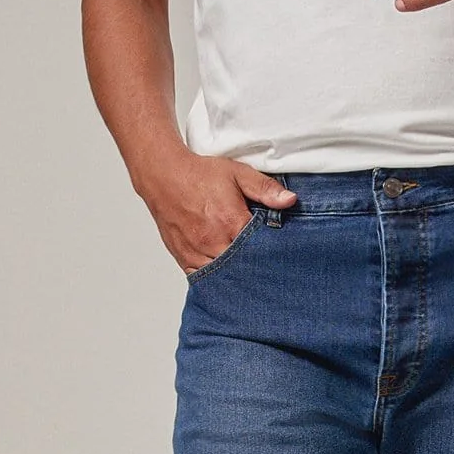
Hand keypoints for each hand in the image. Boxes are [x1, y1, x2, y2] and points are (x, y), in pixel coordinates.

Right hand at [136, 149, 296, 273]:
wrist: (163, 176)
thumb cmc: (199, 175)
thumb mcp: (237, 173)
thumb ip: (265, 188)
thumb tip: (290, 201)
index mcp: (230, 223)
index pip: (259, 250)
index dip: (271, 254)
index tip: (279, 256)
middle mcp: (213, 242)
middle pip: (242, 269)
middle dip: (254, 270)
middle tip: (266, 272)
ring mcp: (197, 253)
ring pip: (222, 278)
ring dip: (234, 278)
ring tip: (247, 277)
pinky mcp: (184, 258)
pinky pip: (202, 279)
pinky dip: (214, 281)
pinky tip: (225, 278)